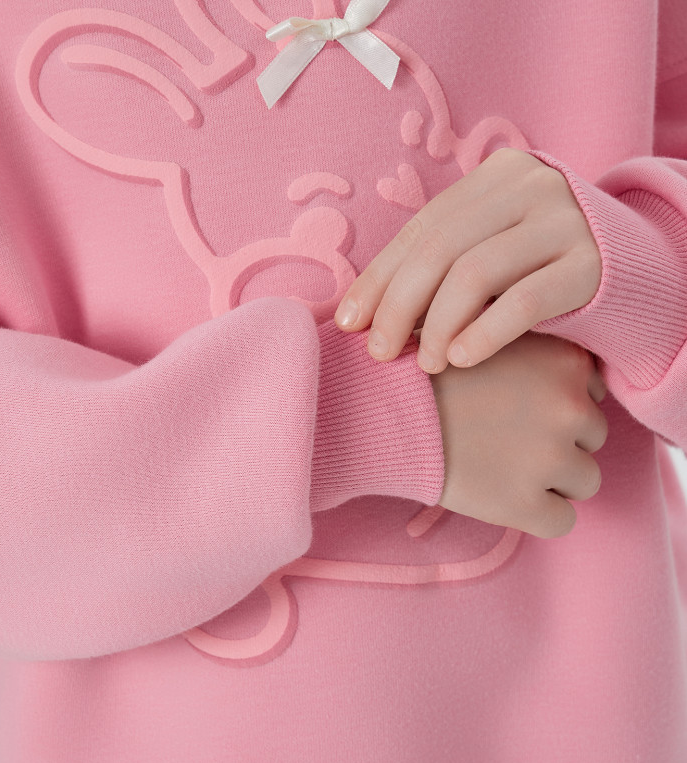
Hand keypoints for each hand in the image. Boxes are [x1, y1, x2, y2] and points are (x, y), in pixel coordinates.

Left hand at [334, 147, 601, 373]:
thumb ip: (440, 264)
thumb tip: (360, 312)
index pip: (421, 229)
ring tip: (424, 363)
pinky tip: (462, 359)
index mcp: (494, 177)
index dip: (379, 278)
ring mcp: (565, 221)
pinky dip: (485, 333)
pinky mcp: (592, 264)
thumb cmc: (540, 270)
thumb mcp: (492, 250)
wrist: (634, 270)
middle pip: (441, 248)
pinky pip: (524, 301)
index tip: (349, 322)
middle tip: (381, 352)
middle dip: (399, 305)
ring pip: (476, 272)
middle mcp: (530, 186)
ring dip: (438, 325)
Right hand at [430, 331, 607, 538]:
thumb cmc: (426, 372)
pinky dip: (537, 515)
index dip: (556, 405)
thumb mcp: (489, 336)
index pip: (591, 395)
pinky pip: (561, 522)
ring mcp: (551, 458)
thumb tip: (565, 382)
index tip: (517, 409)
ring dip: (553, 480)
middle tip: (506, 440)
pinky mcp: (525, 503)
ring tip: (505, 468)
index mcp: (566, 361)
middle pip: (593, 436)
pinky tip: (503, 497)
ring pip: (586, 481)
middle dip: (558, 442)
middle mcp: (570, 407)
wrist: (382, 410)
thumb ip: (535, 353)